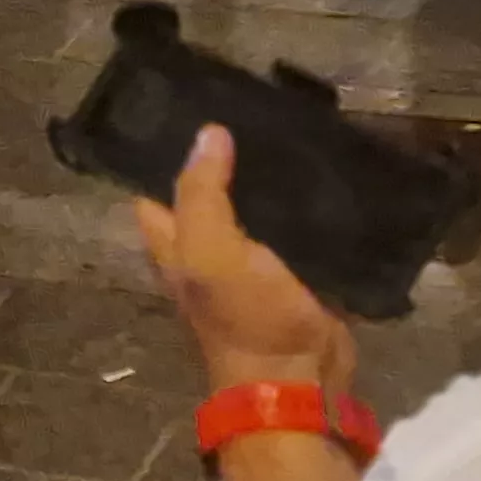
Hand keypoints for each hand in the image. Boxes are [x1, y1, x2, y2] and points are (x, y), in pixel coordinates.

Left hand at [136, 125, 355, 393]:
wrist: (301, 378)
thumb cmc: (244, 316)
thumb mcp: (210, 250)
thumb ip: (202, 193)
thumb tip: (208, 132)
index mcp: (174, 242)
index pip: (155, 186)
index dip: (163, 149)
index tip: (186, 103)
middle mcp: (207, 248)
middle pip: (208, 191)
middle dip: (225, 155)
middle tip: (251, 102)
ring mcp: (254, 261)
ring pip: (255, 206)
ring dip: (269, 175)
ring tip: (291, 118)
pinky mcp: (297, 270)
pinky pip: (297, 228)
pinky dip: (306, 203)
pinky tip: (325, 164)